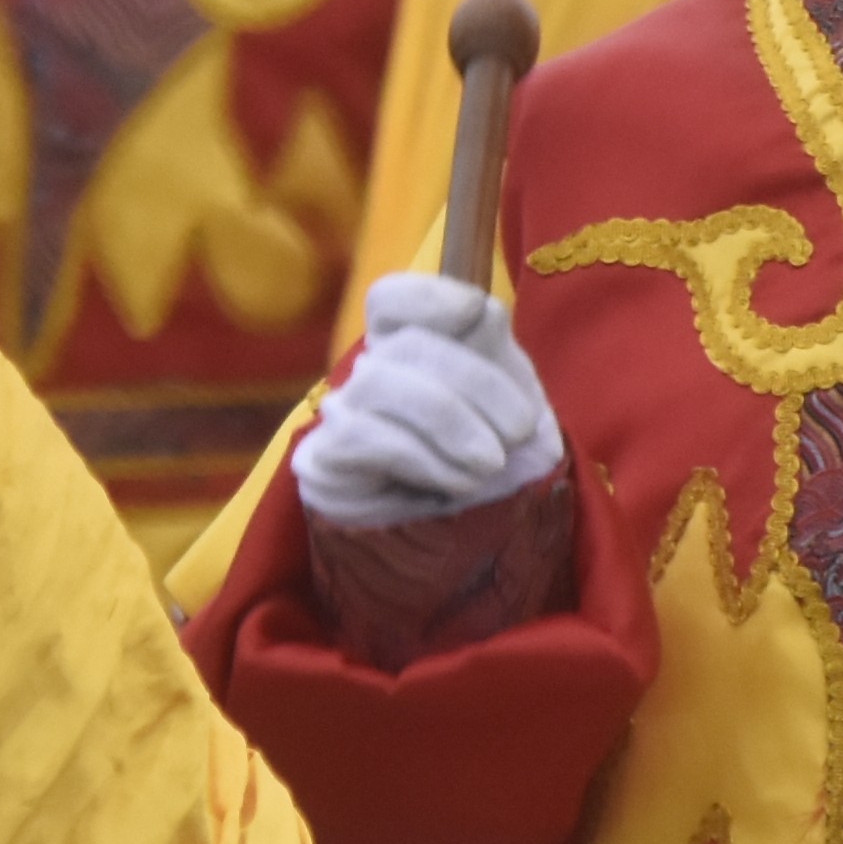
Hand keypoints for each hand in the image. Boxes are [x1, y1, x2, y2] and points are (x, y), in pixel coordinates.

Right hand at [292, 273, 562, 526]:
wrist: (476, 548)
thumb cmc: (496, 468)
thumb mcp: (512, 402)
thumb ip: (495, 354)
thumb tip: (479, 309)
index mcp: (414, 349)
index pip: (394, 299)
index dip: (431, 295)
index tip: (476, 314)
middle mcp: (369, 373)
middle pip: (407, 342)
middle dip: (476, 382)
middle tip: (519, 432)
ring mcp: (341, 416)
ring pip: (381, 382)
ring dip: (450, 422)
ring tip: (489, 464)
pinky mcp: (323, 462)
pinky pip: (363, 435)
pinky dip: (423, 457)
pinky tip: (455, 483)